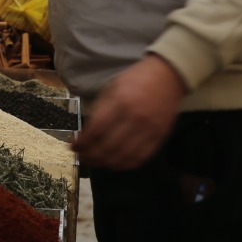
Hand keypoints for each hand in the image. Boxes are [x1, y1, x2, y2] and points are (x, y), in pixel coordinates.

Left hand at [72, 54, 187, 170]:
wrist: (168, 76)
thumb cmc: (136, 79)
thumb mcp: (113, 87)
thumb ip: (101, 110)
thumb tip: (87, 134)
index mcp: (120, 102)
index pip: (97, 130)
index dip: (83, 142)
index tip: (73, 146)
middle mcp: (135, 118)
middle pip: (108, 147)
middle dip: (90, 155)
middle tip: (81, 156)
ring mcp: (149, 130)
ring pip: (123, 157)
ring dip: (105, 163)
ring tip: (95, 162)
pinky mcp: (159, 137)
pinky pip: (140, 158)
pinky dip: (124, 165)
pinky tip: (114, 163)